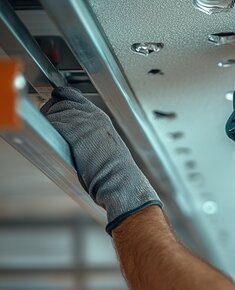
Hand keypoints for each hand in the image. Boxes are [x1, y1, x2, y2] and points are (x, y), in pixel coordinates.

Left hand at [41, 87, 161, 233]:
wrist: (119, 180)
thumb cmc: (114, 171)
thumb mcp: (105, 145)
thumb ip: (89, 133)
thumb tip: (70, 135)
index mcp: (100, 117)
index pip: (73, 95)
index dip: (59, 99)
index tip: (52, 105)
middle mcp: (92, 115)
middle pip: (59, 102)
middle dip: (49, 112)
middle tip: (47, 124)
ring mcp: (83, 122)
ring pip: (53, 112)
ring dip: (48, 123)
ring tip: (52, 136)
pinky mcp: (73, 131)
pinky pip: (51, 123)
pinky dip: (47, 131)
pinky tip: (52, 142)